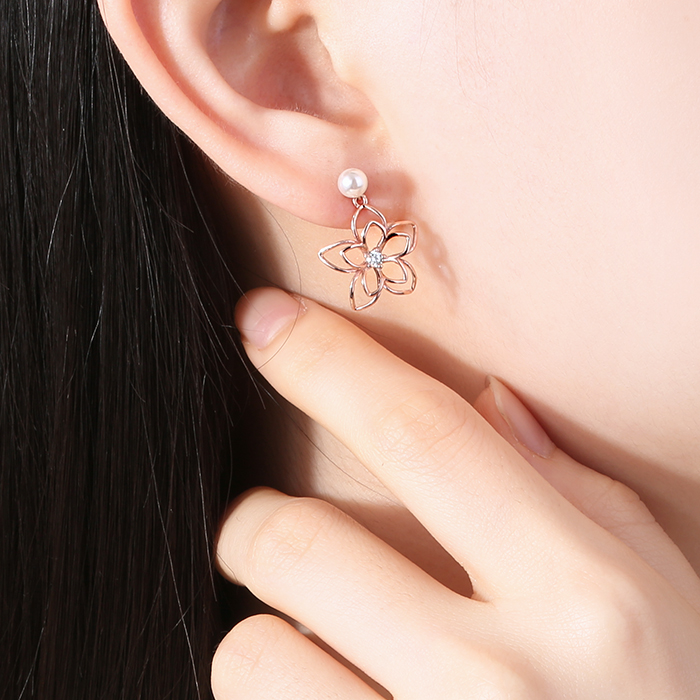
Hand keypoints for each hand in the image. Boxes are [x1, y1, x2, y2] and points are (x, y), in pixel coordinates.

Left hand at [213, 288, 699, 699]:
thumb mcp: (662, 592)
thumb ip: (572, 491)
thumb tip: (488, 403)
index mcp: (585, 595)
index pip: (421, 434)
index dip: (326, 361)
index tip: (261, 319)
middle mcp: (503, 680)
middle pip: (296, 542)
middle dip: (257, 522)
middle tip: (276, 532)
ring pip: (253, 654)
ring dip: (267, 636)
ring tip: (325, 653)